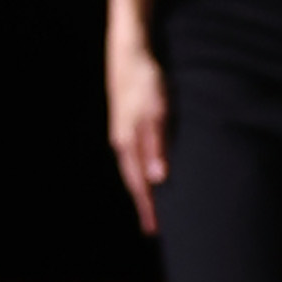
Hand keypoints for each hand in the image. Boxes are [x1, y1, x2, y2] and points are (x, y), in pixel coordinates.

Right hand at [103, 0, 168, 231]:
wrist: (129, 50)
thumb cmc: (146, 79)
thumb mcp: (156, 111)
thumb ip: (157, 144)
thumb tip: (158, 178)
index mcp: (129, 144)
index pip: (140, 185)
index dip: (148, 208)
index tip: (155, 231)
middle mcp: (122, 142)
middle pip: (133, 181)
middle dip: (144, 204)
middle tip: (152, 227)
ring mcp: (122, 132)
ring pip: (132, 168)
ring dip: (142, 188)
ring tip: (151, 204)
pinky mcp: (126, 122)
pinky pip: (133, 155)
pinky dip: (140, 169)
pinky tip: (147, 169)